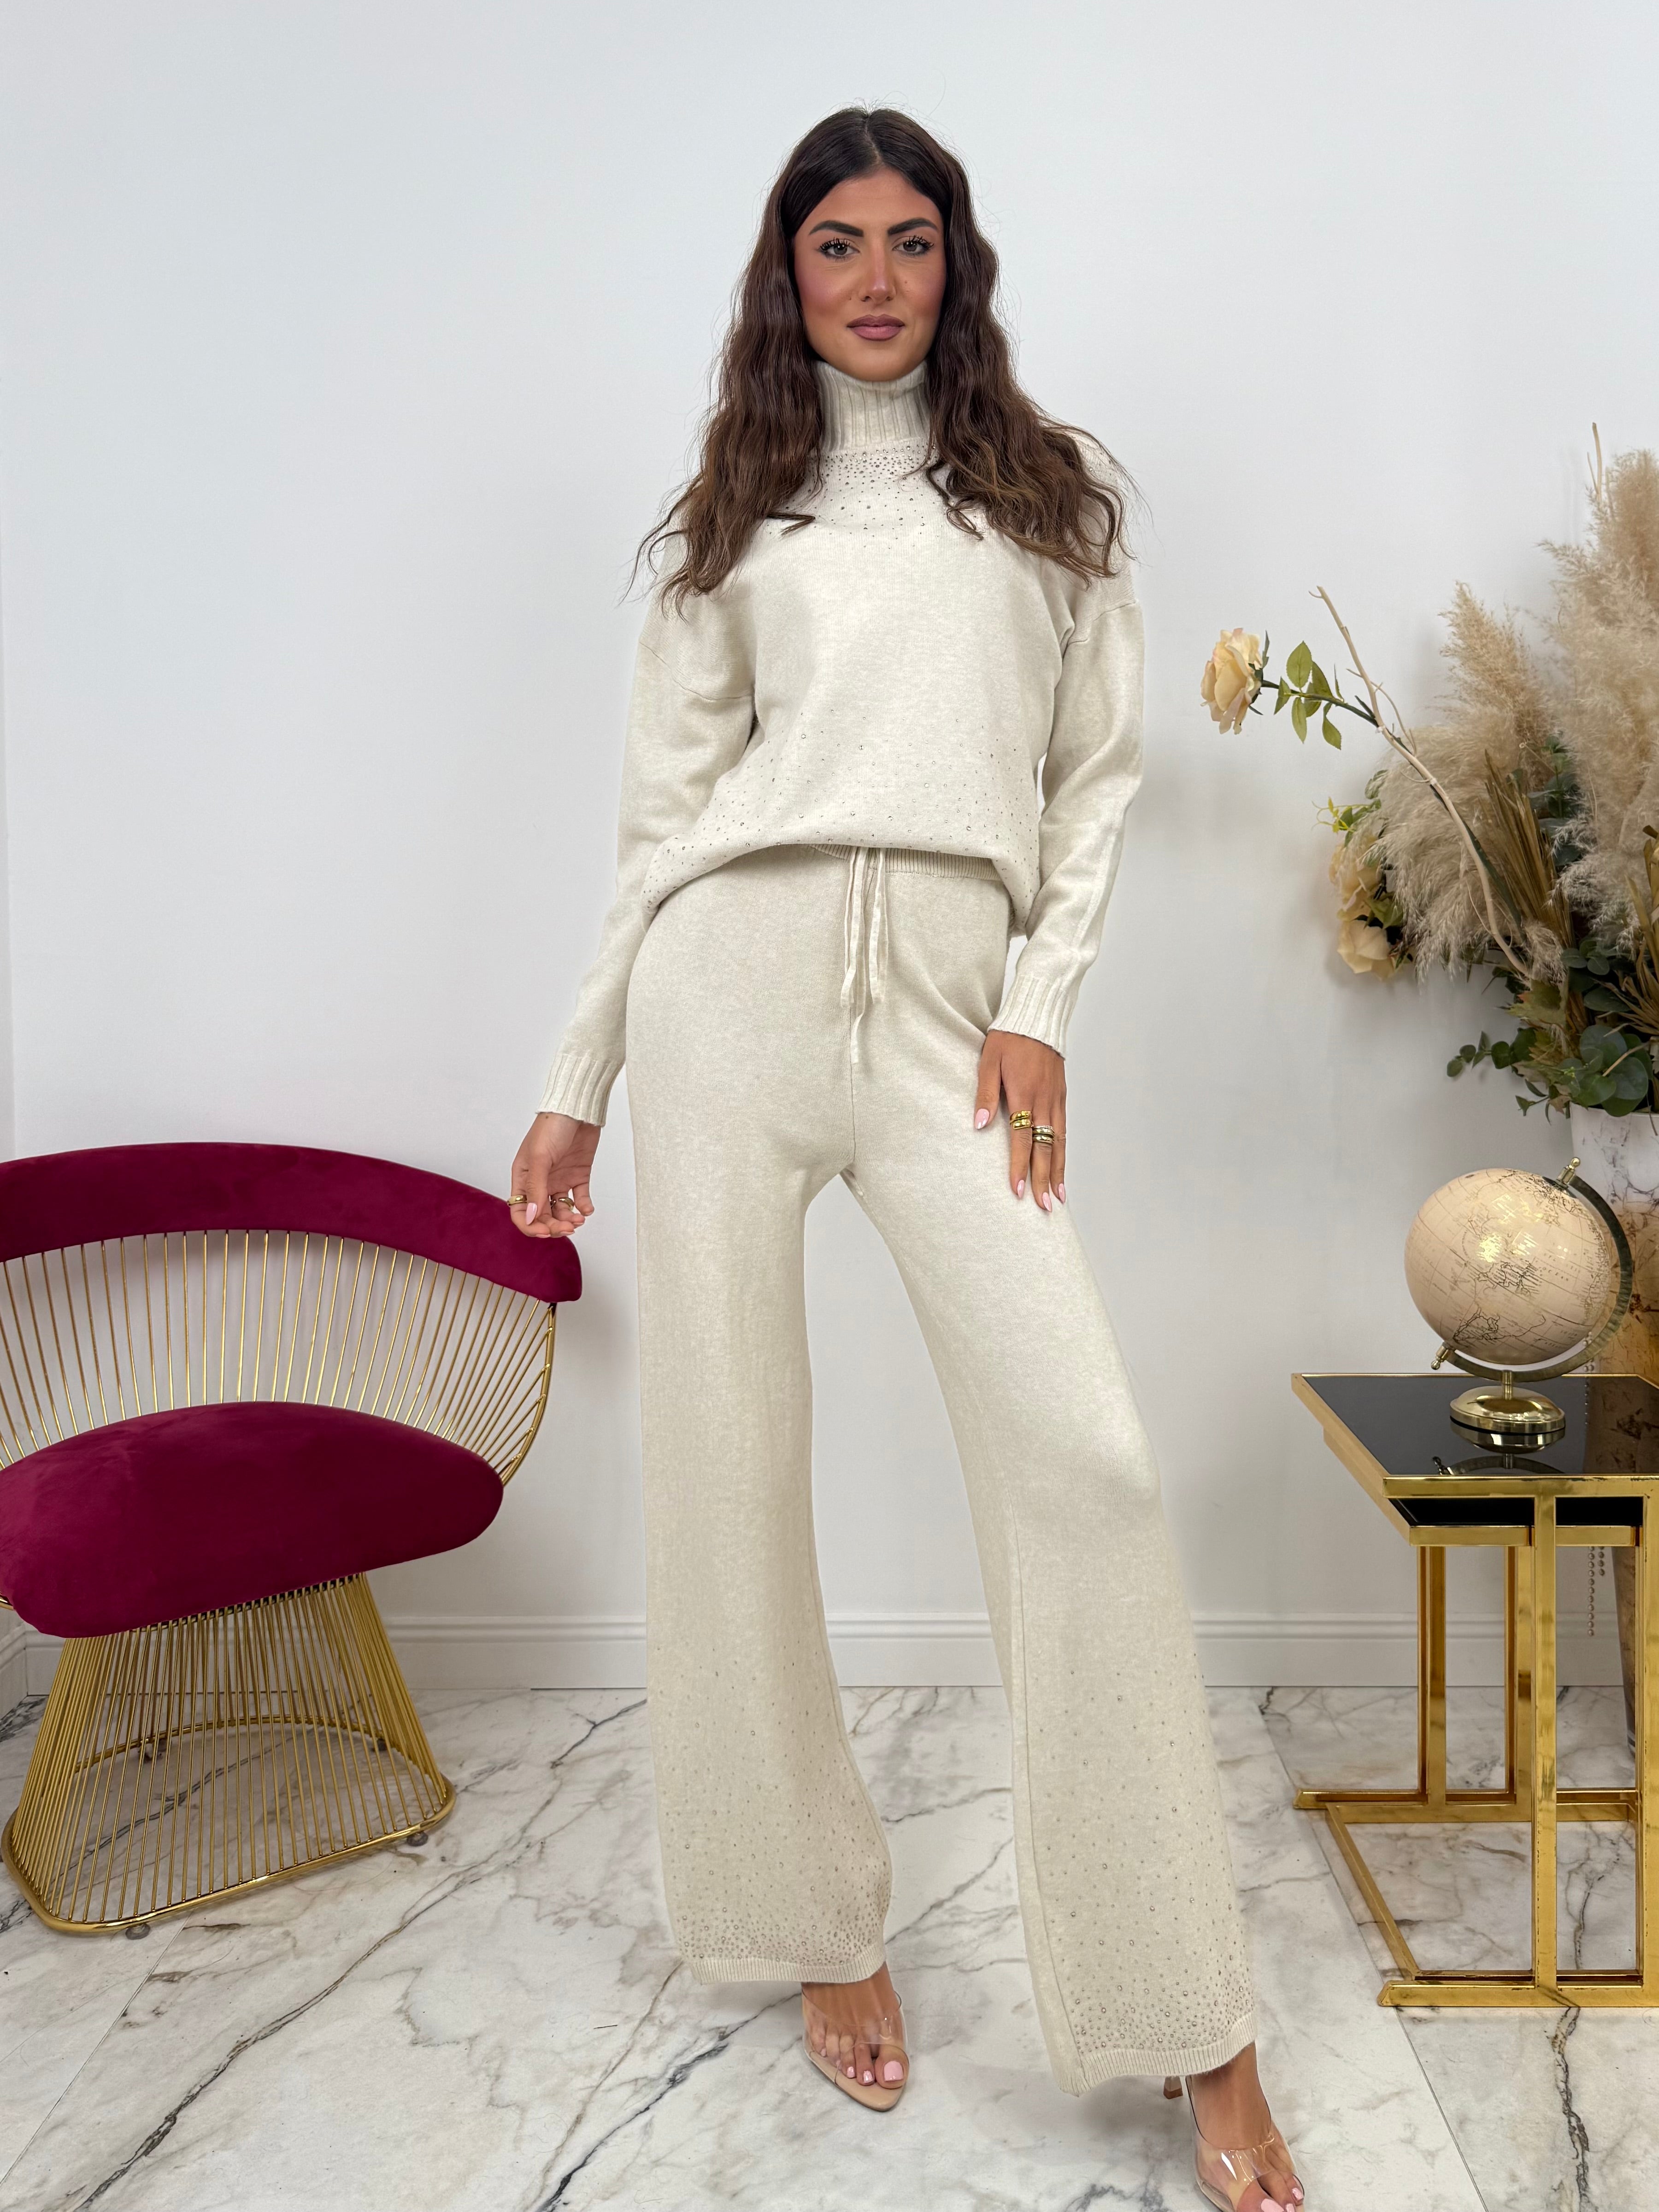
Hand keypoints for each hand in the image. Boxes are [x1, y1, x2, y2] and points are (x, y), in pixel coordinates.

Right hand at [510, 1113, 599, 1238]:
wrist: (578, 1108)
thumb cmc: (552, 1127)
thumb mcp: (540, 1158)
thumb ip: (536, 1188)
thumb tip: (532, 1217)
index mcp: (523, 1178)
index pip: (521, 1211)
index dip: (531, 1226)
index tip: (546, 1232)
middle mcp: (540, 1181)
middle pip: (542, 1215)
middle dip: (554, 1226)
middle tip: (568, 1228)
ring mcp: (559, 1179)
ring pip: (560, 1210)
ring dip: (569, 1219)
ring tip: (579, 1219)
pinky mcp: (578, 1175)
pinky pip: (579, 1198)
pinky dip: (583, 1207)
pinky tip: (587, 1209)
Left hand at [973, 1031, 1065, 1209]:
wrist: (1037, 1017)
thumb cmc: (1008, 1038)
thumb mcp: (988, 1061)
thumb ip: (984, 1093)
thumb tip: (978, 1124)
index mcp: (1025, 1094)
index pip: (1022, 1139)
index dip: (1019, 1166)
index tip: (1017, 1191)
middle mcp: (1045, 1101)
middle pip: (1045, 1148)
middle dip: (1044, 1180)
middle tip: (1044, 1207)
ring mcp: (1056, 1100)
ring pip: (1059, 1143)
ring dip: (1059, 1171)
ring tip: (1059, 1197)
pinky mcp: (1062, 1096)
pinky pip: (1063, 1130)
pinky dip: (1063, 1152)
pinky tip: (1062, 1167)